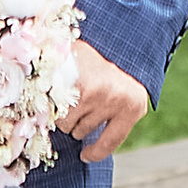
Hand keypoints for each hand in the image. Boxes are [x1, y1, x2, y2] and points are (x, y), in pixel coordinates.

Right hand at [68, 36, 150, 163]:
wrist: (88, 31)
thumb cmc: (100, 65)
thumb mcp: (114, 90)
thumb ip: (109, 116)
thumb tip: (88, 149)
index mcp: (134, 106)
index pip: (111, 141)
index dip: (96, 152)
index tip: (85, 156)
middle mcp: (121, 101)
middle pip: (82, 132)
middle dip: (75, 120)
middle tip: (75, 99)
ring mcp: (102, 95)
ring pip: (68, 124)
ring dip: (63, 112)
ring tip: (68, 90)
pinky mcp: (82, 89)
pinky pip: (59, 113)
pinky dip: (53, 104)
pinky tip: (58, 88)